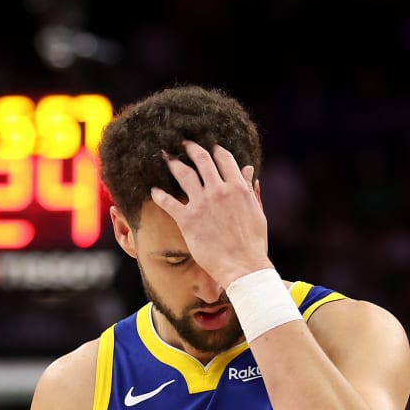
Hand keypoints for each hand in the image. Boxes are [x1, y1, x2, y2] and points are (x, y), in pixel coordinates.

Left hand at [151, 142, 271, 287]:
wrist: (243, 266)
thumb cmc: (253, 243)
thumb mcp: (256, 212)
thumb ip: (248, 189)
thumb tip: (248, 170)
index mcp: (237, 187)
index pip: (224, 158)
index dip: (215, 149)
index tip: (209, 146)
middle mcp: (218, 190)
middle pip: (202, 160)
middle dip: (190, 148)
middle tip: (182, 143)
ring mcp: (202, 203)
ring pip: (184, 174)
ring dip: (173, 163)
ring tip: (165, 157)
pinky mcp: (187, 220)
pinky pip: (169, 202)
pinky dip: (159, 195)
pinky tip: (153, 191)